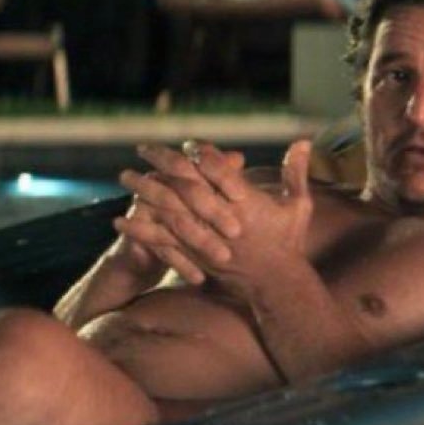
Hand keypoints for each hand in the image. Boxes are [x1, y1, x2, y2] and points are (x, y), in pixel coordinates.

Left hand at [119, 139, 313, 294]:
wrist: (276, 283)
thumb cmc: (288, 242)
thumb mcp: (298, 206)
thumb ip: (296, 172)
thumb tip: (304, 141)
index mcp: (247, 203)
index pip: (218, 169)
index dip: (200, 153)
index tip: (187, 144)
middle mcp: (224, 220)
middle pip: (187, 186)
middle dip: (163, 165)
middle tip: (141, 149)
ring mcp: (207, 239)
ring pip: (169, 211)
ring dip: (145, 192)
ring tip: (125, 177)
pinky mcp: (194, 256)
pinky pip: (162, 242)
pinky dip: (141, 231)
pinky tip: (119, 221)